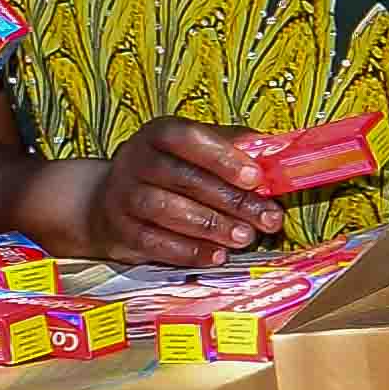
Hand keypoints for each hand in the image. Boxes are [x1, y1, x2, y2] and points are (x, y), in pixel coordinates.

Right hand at [89, 120, 286, 264]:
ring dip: (212, 226)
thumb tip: (275, 153)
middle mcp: (136, 160)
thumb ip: (234, 148)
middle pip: (184, 178)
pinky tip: (217, 255)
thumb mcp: (197, 149)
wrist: (112, 199)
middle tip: (265, 218)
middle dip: (231, 200)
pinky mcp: (120, 230)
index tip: (255, 178)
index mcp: (159, 134)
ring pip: (167, 210)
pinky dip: (189, 251)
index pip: (188, 138)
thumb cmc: (171, 170)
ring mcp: (124, 196)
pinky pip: (154, 243)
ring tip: (244, 238)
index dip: (223, 157)